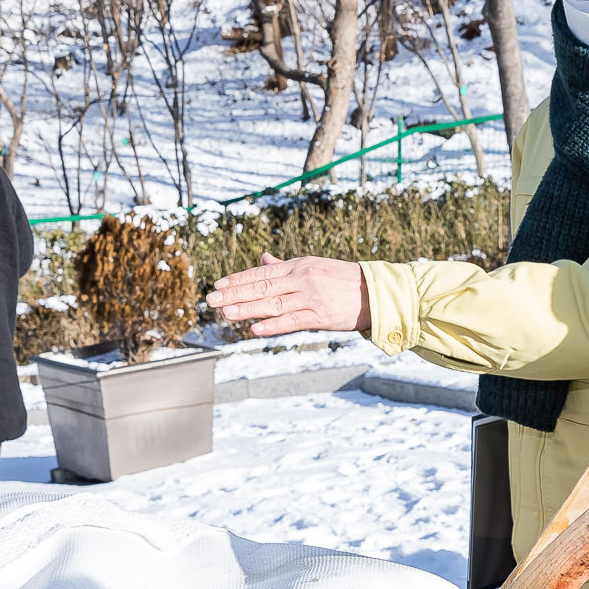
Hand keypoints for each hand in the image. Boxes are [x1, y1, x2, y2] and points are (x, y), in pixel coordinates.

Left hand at [206, 255, 369, 335]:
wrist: (376, 292)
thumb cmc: (342, 280)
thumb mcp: (313, 266)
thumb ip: (285, 266)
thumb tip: (263, 259)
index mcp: (298, 266)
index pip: (262, 272)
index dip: (239, 279)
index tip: (218, 285)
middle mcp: (302, 279)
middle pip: (263, 287)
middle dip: (235, 294)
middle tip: (212, 300)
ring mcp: (311, 297)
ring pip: (274, 303)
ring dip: (248, 309)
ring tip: (227, 313)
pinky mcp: (321, 316)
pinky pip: (293, 321)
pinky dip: (274, 325)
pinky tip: (256, 328)